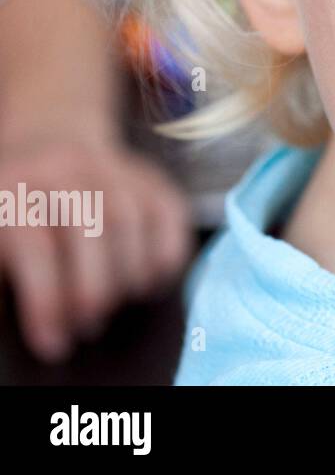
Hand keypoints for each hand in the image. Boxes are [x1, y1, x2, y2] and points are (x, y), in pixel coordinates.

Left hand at [0, 133, 195, 362]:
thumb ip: (7, 274)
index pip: (36, 246)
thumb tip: (41, 318)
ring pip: (131, 221)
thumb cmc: (16, 209)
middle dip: (94, 290)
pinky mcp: (152, 177)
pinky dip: (166, 256)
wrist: (48, 140)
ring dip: (128, 277)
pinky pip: (170, 215)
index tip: (54, 342)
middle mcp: (66, 171)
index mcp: (16, 190)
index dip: (47, 300)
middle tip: (88, 326)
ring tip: (117, 306)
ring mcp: (115, 168)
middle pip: (92, 229)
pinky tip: (149, 282)